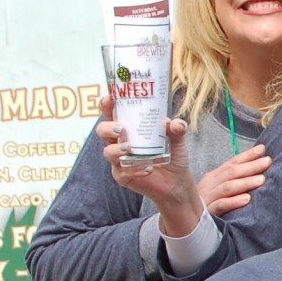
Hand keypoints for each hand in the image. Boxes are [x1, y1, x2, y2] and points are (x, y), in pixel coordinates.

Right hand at [96, 94, 202, 234]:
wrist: (177, 181)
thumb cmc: (173, 155)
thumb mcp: (178, 140)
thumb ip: (177, 129)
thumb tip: (175, 124)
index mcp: (130, 128)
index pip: (113, 113)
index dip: (107, 105)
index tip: (108, 98)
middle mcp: (120, 142)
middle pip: (102, 130)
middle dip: (108, 127)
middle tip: (122, 128)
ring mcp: (119, 159)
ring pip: (107, 152)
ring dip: (116, 149)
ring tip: (129, 148)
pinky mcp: (123, 176)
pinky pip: (122, 172)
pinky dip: (134, 169)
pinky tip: (148, 168)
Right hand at [198, 143, 271, 215]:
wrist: (183, 220)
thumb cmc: (206, 203)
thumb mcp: (217, 187)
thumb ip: (233, 179)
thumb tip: (256, 169)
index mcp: (214, 176)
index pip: (232, 163)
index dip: (247, 155)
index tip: (262, 149)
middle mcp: (211, 184)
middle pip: (232, 172)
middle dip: (250, 166)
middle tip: (267, 161)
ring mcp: (208, 197)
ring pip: (227, 187)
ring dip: (245, 182)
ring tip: (261, 179)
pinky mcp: (207, 212)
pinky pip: (220, 205)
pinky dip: (233, 202)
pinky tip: (247, 199)